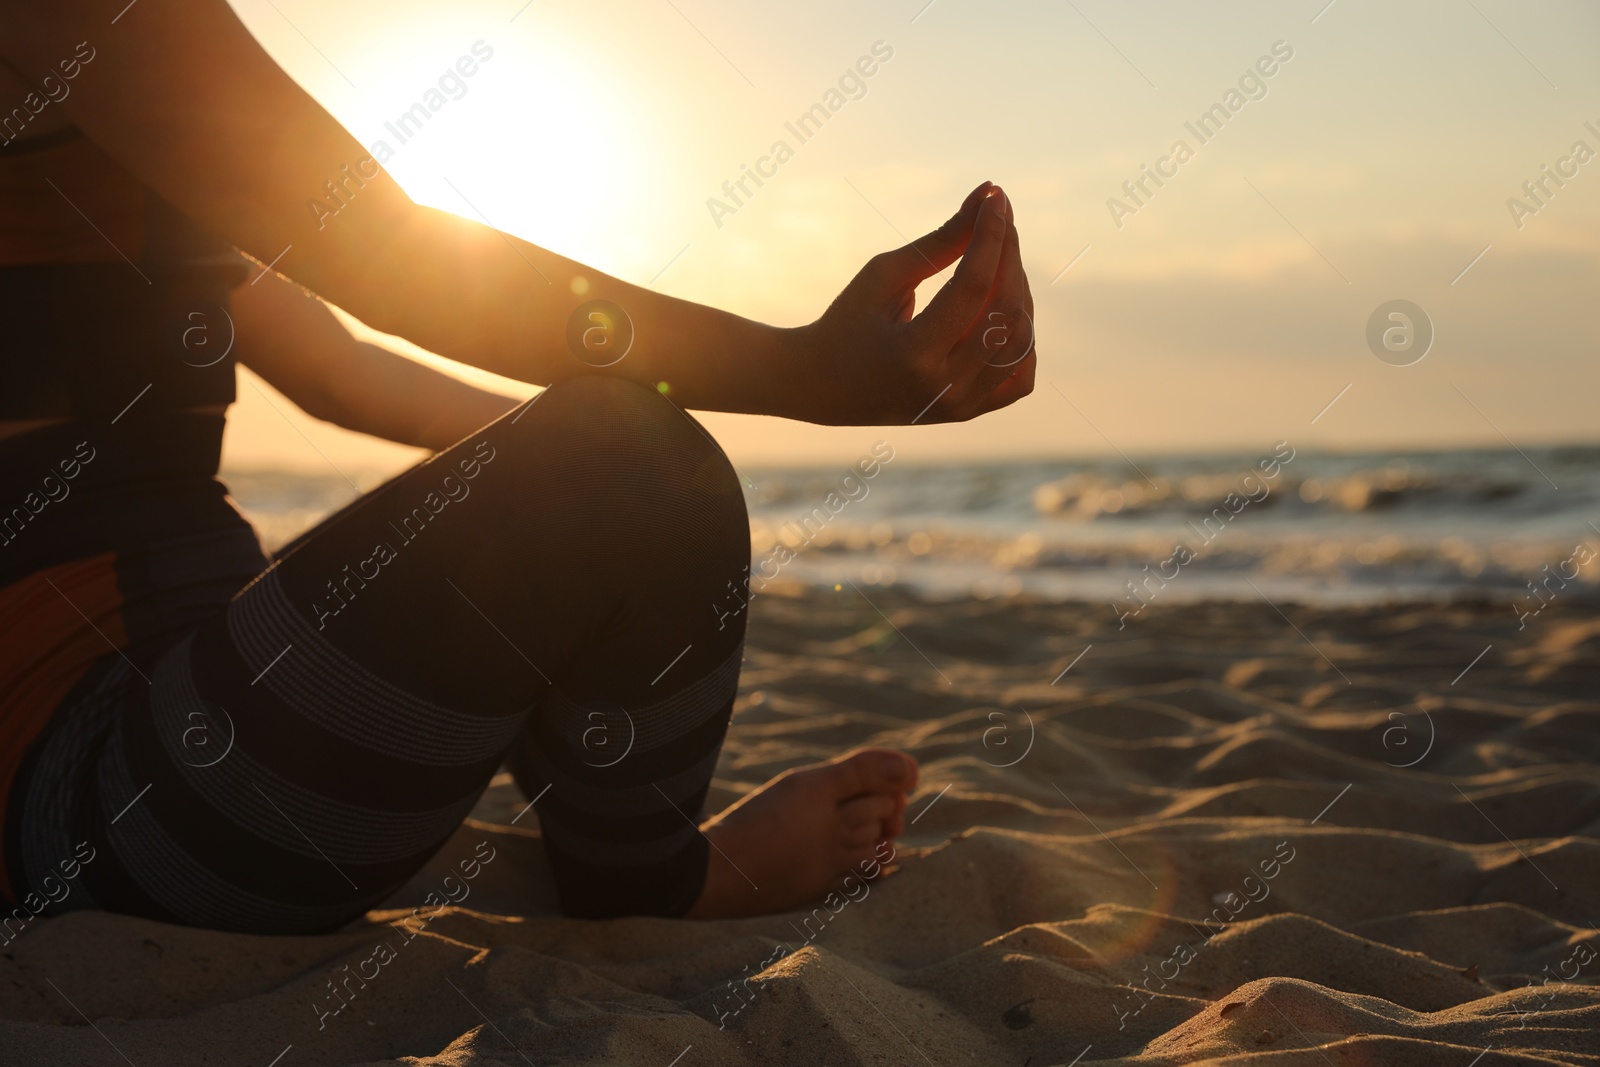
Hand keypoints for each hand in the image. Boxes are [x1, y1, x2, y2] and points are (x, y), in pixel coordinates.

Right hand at [779, 182, 1036, 425]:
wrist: (823, 387)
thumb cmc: (848, 322)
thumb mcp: (885, 276)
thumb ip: (942, 240)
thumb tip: (989, 196)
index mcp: (913, 354)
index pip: (972, 287)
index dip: (990, 236)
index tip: (996, 198)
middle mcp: (944, 388)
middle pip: (1005, 313)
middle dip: (1009, 257)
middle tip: (999, 219)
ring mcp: (961, 407)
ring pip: (1021, 342)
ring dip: (1018, 291)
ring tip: (996, 260)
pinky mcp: (970, 412)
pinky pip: (1020, 377)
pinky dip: (1023, 340)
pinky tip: (1001, 308)